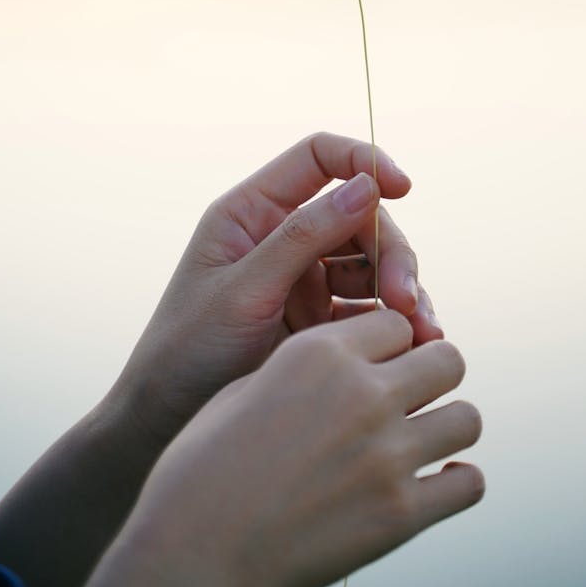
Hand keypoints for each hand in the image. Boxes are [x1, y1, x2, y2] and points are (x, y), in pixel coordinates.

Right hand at [78, 311, 483, 586]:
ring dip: (447, 427)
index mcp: (319, 353)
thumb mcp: (246, 388)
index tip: (379, 364)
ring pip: (467, 418)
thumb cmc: (202, 471)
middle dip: (432, 375)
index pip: (396, 322)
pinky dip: (455, 484)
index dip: (390, 343)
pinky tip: (431, 485)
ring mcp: (387, 455)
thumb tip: (344, 363)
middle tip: (411, 400)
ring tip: (423, 442)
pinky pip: (468, 483)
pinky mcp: (400, 515)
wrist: (190, 553)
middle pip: (447, 359)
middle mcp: (362, 393)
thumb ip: (305, 367)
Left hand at [113, 132, 441, 447]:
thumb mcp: (242, 292)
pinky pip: (373, 310)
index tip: (400, 186)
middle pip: (360, 216)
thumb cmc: (186, 352)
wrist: (163, 428)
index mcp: (253, 212)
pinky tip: (417, 348)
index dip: (363, 161)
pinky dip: (399, 324)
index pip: (318, 158)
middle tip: (405, 301)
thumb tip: (365, 187)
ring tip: (421, 334)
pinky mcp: (321, 323)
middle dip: (390, 251)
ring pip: (374, 263)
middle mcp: (283, 237)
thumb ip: (302, 238)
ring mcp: (304, 279)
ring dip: (403, 290)